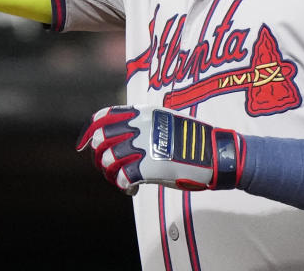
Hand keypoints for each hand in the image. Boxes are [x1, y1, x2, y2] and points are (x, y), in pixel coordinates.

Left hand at [76, 105, 243, 193]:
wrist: (216, 153)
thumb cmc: (195, 141)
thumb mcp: (167, 122)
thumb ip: (146, 125)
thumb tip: (126, 136)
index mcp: (143, 114)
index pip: (104, 116)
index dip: (90, 131)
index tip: (87, 145)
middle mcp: (140, 126)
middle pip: (100, 139)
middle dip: (99, 157)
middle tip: (110, 169)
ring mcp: (144, 146)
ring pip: (108, 161)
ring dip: (112, 174)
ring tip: (124, 181)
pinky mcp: (150, 167)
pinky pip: (123, 178)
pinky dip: (124, 187)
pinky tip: (133, 190)